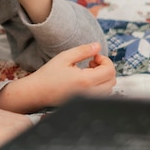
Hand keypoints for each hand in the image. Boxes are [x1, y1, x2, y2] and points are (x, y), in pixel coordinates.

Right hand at [0, 43, 116, 113]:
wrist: (37, 92)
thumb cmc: (48, 75)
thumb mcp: (64, 57)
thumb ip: (83, 50)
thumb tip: (98, 45)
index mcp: (85, 80)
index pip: (110, 70)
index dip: (105, 60)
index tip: (94, 56)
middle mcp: (90, 93)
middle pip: (112, 80)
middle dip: (105, 68)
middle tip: (92, 62)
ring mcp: (88, 100)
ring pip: (109, 88)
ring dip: (103, 77)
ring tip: (88, 70)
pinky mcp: (85, 103)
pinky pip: (102, 95)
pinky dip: (100, 85)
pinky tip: (86, 79)